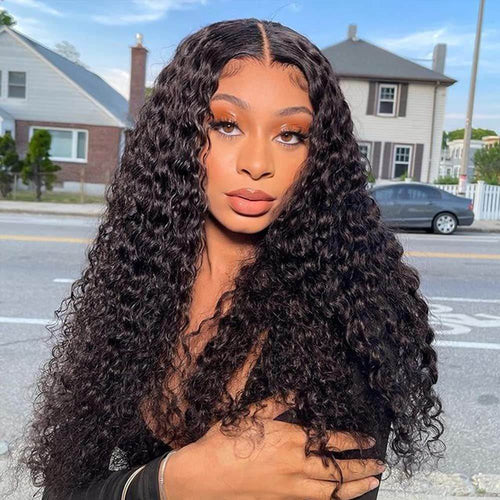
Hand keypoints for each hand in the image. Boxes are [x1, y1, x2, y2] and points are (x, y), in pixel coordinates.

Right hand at [163, 395, 383, 499]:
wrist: (202, 477)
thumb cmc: (223, 442)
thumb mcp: (250, 413)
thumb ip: (277, 403)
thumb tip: (298, 393)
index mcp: (289, 440)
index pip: (331, 441)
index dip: (353, 441)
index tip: (368, 440)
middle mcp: (295, 466)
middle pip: (338, 469)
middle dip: (362, 467)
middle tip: (380, 465)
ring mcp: (289, 488)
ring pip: (331, 491)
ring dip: (355, 487)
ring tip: (372, 483)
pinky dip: (332, 499)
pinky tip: (337, 497)